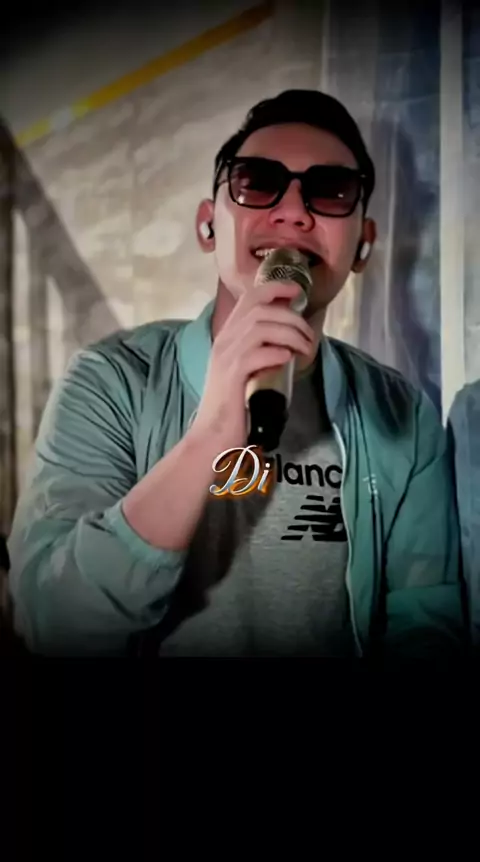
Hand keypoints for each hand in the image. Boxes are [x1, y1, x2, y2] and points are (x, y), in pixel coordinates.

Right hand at [189, 281, 314, 449]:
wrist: (212, 436)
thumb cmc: (233, 406)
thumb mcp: (245, 371)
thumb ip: (260, 352)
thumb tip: (288, 343)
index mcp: (227, 337)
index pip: (250, 298)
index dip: (276, 288)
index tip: (298, 292)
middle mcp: (224, 341)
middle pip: (260, 309)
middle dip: (291, 317)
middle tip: (308, 336)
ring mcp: (226, 358)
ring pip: (261, 327)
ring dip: (290, 335)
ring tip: (305, 350)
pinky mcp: (232, 376)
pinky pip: (257, 353)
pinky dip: (277, 352)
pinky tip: (287, 360)